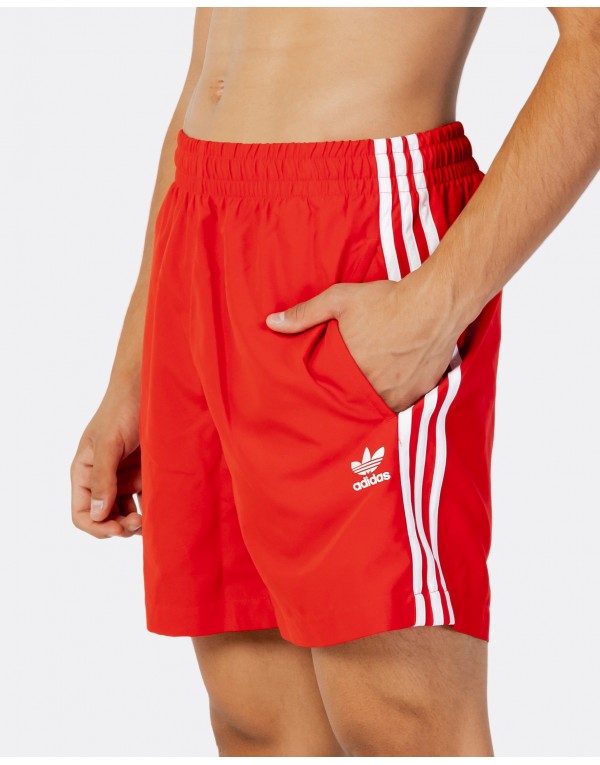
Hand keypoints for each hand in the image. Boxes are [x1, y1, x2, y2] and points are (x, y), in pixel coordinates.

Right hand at [70, 385, 142, 538]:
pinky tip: (161, 506)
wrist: (150, 388)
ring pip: (126, 512)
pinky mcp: (143, 472)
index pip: (82, 513)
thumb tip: (98, 514)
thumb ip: (103, 478)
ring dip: (137, 520)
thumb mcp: (109, 443)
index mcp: (85, 472)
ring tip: (152, 518)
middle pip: (106, 517)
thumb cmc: (122, 410)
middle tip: (141, 522)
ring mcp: (123, 477)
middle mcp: (102, 478)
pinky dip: (151, 507)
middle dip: (121, 526)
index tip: (118, 528)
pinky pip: (144, 499)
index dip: (98, 526)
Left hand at [266, 268, 459, 412]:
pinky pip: (406, 405)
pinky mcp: (421, 392)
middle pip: (357, 403)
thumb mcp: (339, 300)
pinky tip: (396, 385)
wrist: (435, 304)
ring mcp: (400, 394)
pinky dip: (399, 398)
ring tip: (373, 389)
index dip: (329, 394)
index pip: (331, 395)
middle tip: (352, 390)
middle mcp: (374, 390)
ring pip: (381, 407)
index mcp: (350, 373)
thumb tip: (271, 323)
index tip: (328, 391)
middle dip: (352, 398)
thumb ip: (305, 314)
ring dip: (375, 400)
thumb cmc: (386, 301)